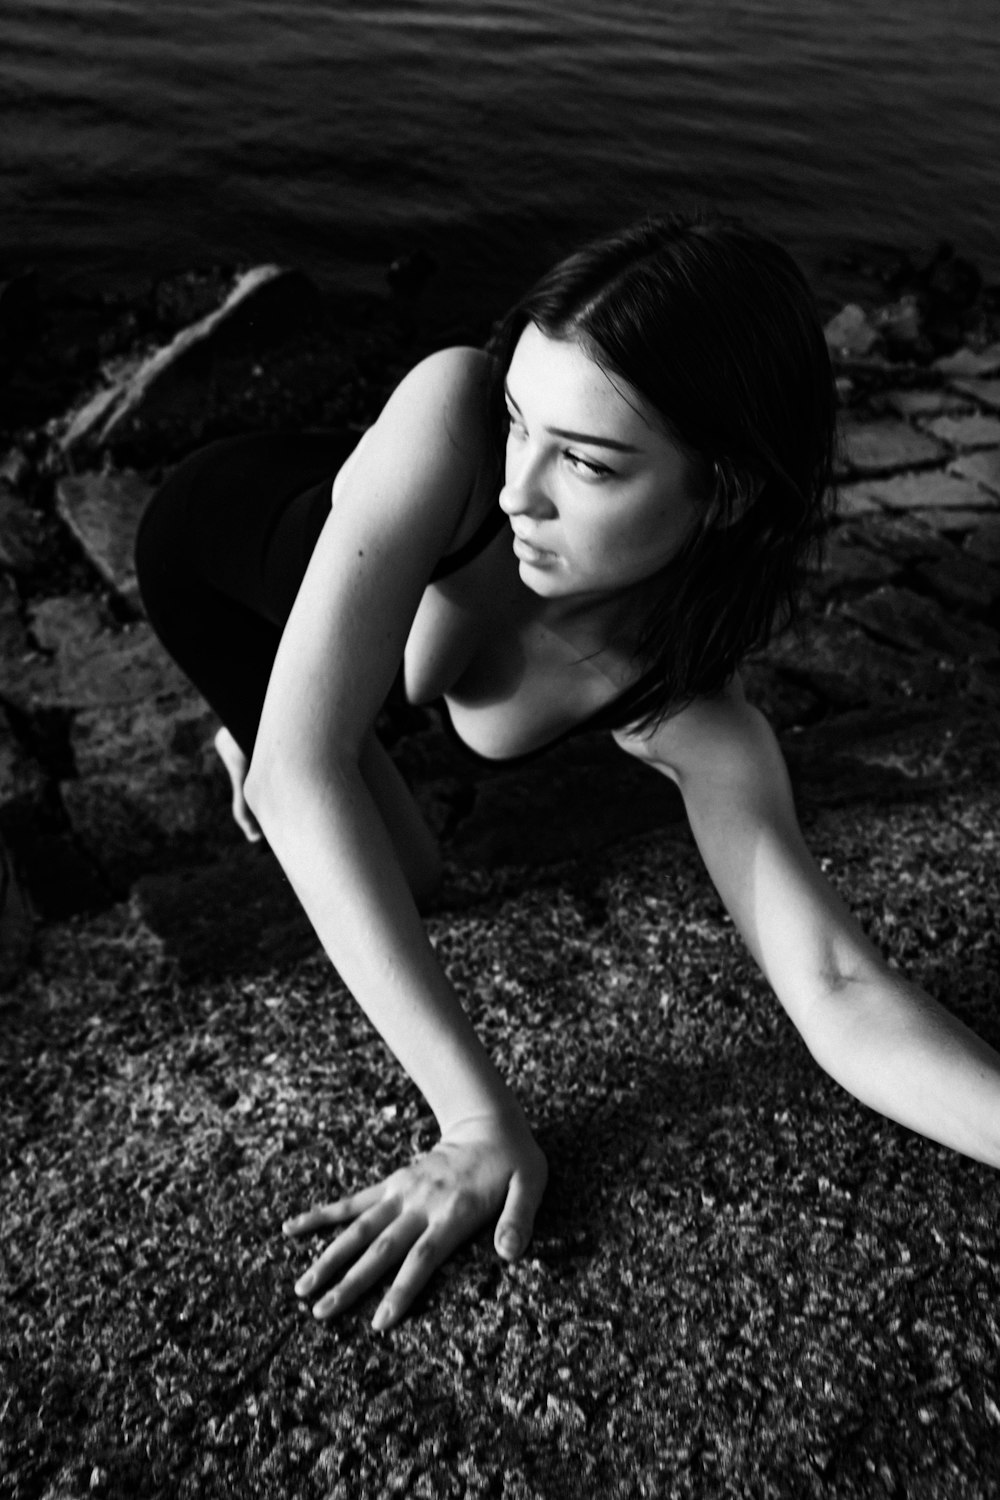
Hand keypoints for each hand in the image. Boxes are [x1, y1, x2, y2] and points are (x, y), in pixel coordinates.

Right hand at [283, 1112, 547, 1330]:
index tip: (379, 1322)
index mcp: (454, 1212)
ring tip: (302, 1288)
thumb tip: (510, 1254)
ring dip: (329, 1258)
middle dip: (350, 1284)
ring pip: (359, 1230)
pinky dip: (322, 1215)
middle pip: (381, 1250)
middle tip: (320, 1313)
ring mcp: (402, 1193)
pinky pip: (353, 1203)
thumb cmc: (514, 1160)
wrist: (488, 1121)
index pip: (423, 1258)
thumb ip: (520, 1218)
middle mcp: (421, 1204)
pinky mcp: (392, 1184)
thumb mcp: (531, 1183)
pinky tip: (292, 1228)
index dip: (401, 1290)